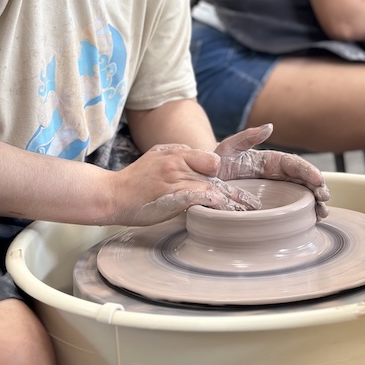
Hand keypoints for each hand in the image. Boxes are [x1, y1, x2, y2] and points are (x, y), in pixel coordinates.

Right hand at [109, 144, 261, 225]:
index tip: (236, 185)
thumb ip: (181, 156)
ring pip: (213, 187)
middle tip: (253, 204)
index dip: (223, 173)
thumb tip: (204, 162)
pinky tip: (226, 211)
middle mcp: (179, 163)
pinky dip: (215, 204)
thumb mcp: (159, 157)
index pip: (212, 158)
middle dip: (236, 190)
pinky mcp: (172, 196)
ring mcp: (176, 179)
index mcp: (177, 153)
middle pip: (217, 174)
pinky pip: (200, 198)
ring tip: (249, 212)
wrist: (111, 195)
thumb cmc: (136, 179)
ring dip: (232, 202)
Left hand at [215, 124, 330, 218]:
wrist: (203, 179)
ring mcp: (275, 191)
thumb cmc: (216, 162)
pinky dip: (304, 214)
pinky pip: (290, 209)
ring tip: (323, 212)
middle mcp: (276, 175)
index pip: (293, 164)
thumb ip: (248, 136)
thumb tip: (269, 126)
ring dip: (315, 203)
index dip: (308, 171)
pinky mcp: (270, 206)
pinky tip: (313, 220)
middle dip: (317, 188)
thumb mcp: (229, 146)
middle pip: (303, 180)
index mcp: (270, 161)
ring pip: (301, 195)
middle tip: (324, 198)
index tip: (318, 179)